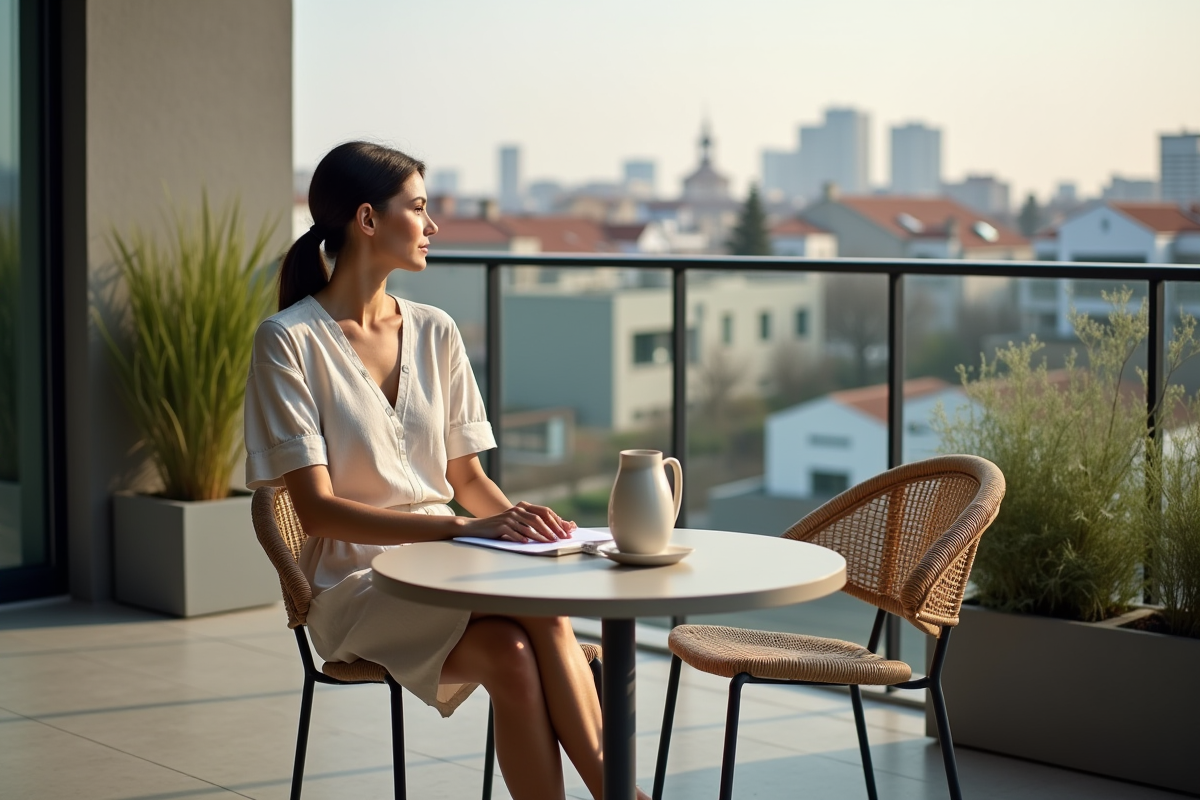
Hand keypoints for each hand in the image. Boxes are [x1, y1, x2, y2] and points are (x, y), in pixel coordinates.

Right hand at [462, 501, 576, 542]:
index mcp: (523, 507)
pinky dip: (521, 537)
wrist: (479, 527)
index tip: (566, 530)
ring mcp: (509, 517)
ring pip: (528, 526)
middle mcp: (517, 510)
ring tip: (549, 542)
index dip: (556, 521)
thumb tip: (552, 532)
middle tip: (561, 538)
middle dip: (552, 529)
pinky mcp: (501, 526)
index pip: (545, 512)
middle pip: (539, 518)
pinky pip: (514, 532)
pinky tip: (528, 543)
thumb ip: (532, 524)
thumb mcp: (517, 522)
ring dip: (540, 535)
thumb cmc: (501, 527)